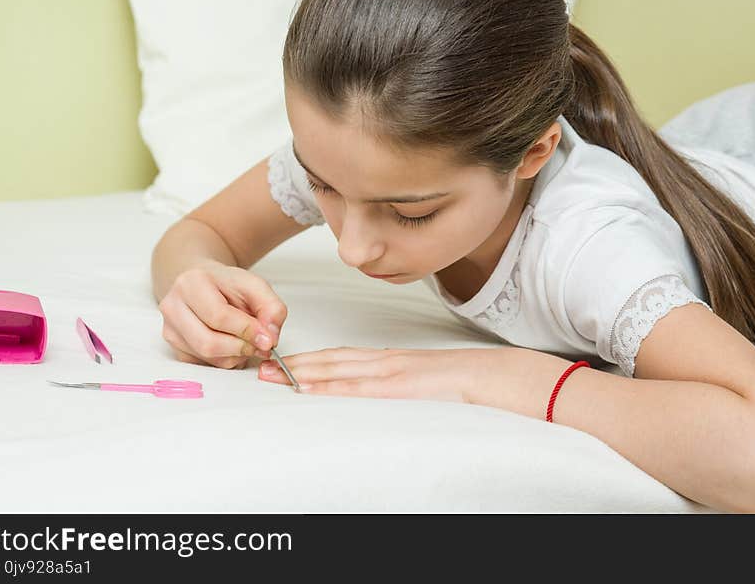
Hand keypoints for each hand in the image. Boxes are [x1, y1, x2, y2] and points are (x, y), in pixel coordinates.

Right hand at [157, 260, 287, 368]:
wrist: (204, 284)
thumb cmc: (227, 285)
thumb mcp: (256, 286)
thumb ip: (271, 308)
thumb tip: (270, 338)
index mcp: (191, 284)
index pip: (218, 316)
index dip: (247, 331)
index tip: (267, 338)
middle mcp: (173, 306)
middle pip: (208, 342)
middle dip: (241, 348)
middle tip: (261, 346)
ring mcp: (170, 329)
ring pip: (207, 357)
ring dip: (235, 355)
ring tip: (248, 342)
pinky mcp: (174, 347)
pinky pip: (204, 364)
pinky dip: (225, 359)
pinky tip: (232, 344)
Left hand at [258, 346, 506, 402]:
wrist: (493, 376)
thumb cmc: (463, 383)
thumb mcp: (426, 383)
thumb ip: (402, 386)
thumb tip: (384, 395)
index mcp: (390, 361)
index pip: (342, 359)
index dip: (310, 361)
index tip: (284, 365)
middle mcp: (384, 362)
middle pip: (331, 361)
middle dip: (295, 365)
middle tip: (261, 369)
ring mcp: (391, 372)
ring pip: (337, 370)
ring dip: (302, 374)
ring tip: (273, 377)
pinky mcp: (399, 386)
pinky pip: (358, 388)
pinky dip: (330, 388)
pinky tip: (309, 390)